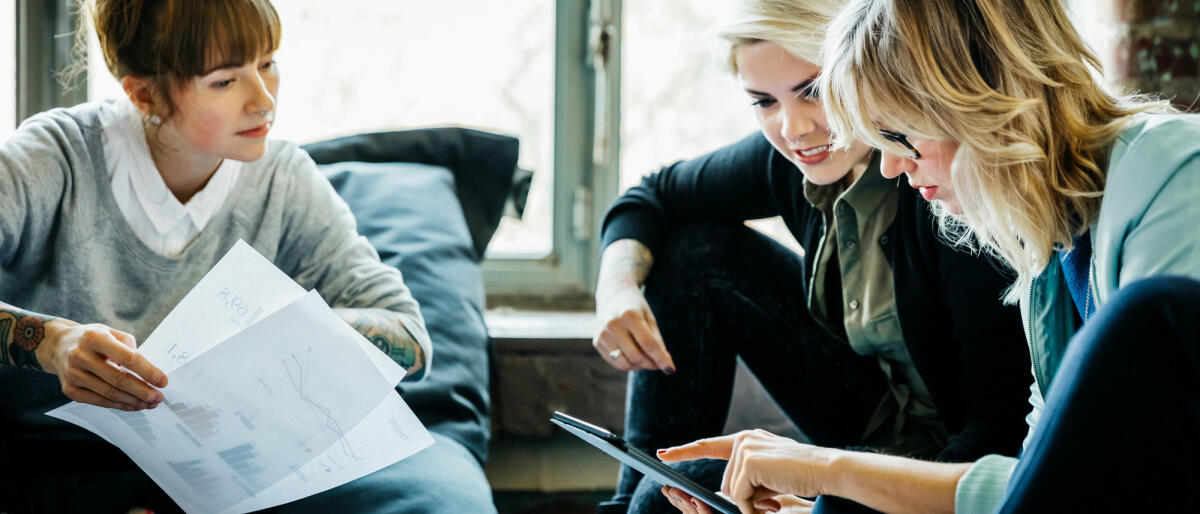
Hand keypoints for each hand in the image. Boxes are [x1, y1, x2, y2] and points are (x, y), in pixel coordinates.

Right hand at [39, 321, 166, 410]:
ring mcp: (73, 374)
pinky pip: (99, 401)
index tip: (163, 381)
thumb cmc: (92, 339)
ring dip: (133, 401)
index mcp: (95, 338)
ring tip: (150, 403)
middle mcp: (80, 356)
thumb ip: (129, 348)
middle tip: (159, 397)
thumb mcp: (110, 332)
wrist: (58, 345)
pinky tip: (133, 405)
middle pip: (118, 379)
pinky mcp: (69, 389)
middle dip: (142, 391)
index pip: (127, 358)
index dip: (147, 371)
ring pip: (109, 393)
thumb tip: (147, 372)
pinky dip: (119, 405)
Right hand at [593, 282, 673, 372]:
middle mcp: (613, 324)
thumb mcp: (650, 318)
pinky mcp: (597, 342)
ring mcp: (602, 334)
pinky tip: (633, 355)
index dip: (660, 358)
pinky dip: (628, 364)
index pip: (648, 344)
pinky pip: (615, 363)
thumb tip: (665, 365)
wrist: (612, 295)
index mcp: (629, 314)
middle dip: (651, 364)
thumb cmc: (636, 308)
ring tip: (646, 359)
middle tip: (658, 363)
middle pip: (636, 356)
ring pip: (624, 364)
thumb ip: (657, 341)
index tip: (671, 370)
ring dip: (639, 366)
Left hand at [658, 430, 841, 513]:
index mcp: (747, 440)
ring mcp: (744, 448)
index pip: (709, 446)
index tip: (663, 454)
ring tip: (779, 494)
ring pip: (732, 491)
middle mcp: (743, 440)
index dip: (685, 451)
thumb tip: (725, 494)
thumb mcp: (770, 476)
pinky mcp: (748, 461)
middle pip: (727, 483)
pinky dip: (753, 506)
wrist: (827, 469)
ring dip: (752, 503)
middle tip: (774, 498)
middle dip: (745, 498)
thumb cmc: (804, 474)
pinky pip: (739, 496)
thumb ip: (748, 478)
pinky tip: (774, 498)